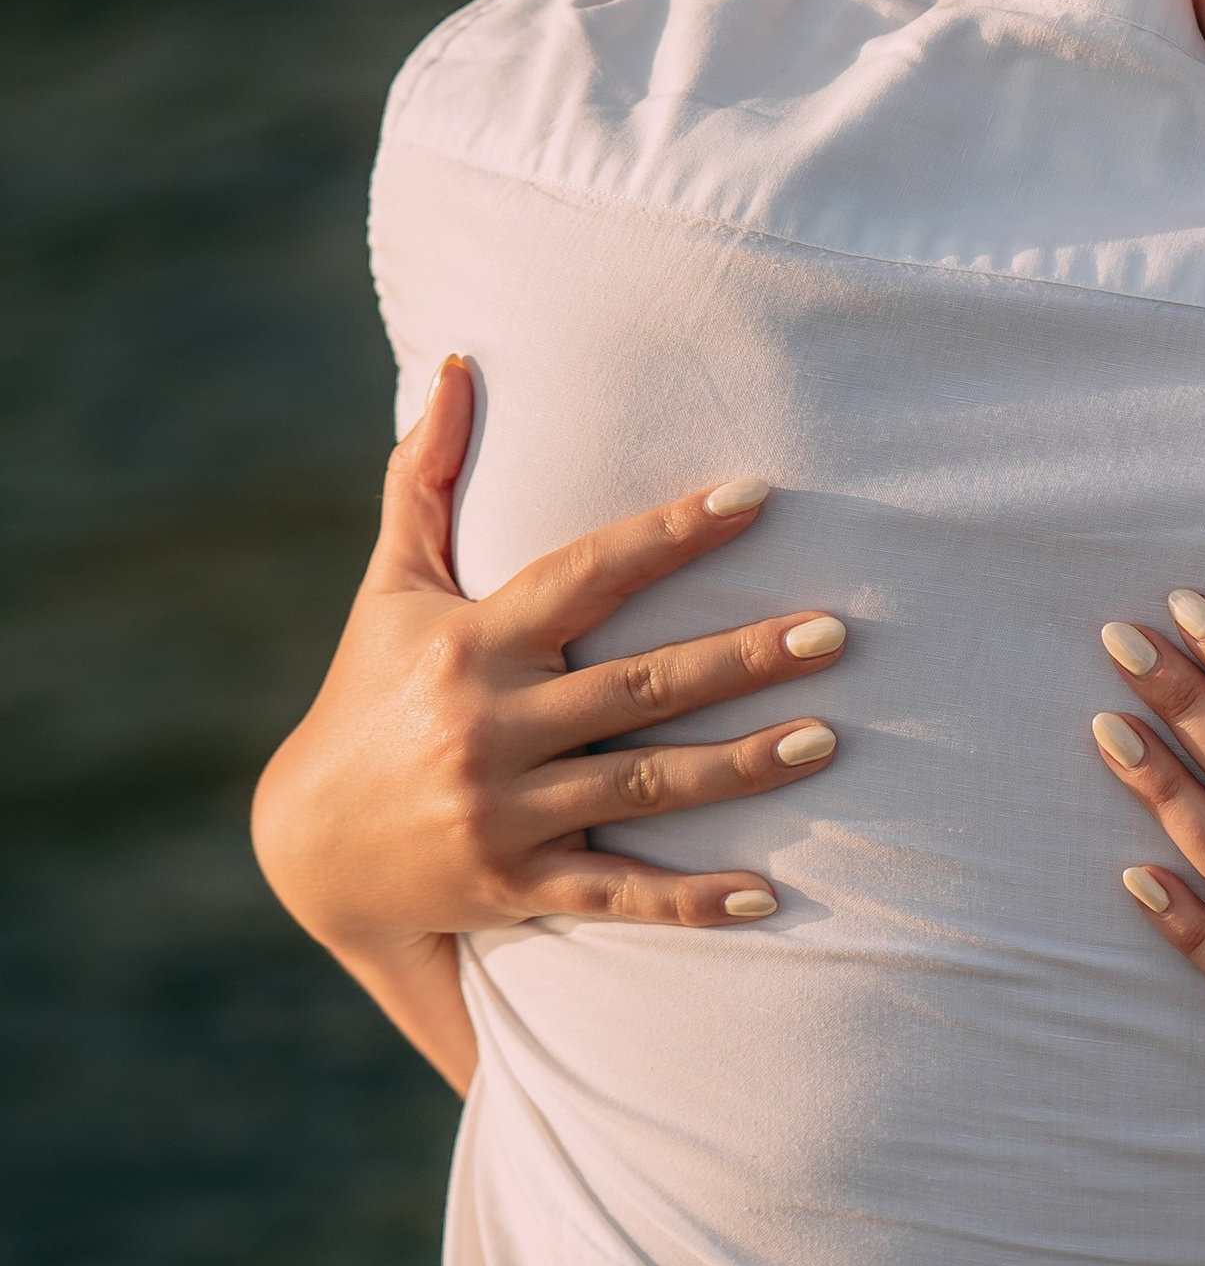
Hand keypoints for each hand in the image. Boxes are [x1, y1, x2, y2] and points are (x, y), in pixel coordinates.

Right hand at [253, 359, 848, 981]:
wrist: (308, 845)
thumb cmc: (370, 692)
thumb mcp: (393, 586)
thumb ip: (427, 477)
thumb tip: (457, 364)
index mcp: (475, 641)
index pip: (587, 572)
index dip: (671, 533)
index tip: (755, 496)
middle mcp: (492, 724)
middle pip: (641, 684)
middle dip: (742, 657)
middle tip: (835, 632)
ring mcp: (506, 811)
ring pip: (646, 784)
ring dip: (743, 765)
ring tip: (828, 738)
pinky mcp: (516, 885)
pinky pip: (619, 892)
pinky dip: (693, 901)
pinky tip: (770, 894)